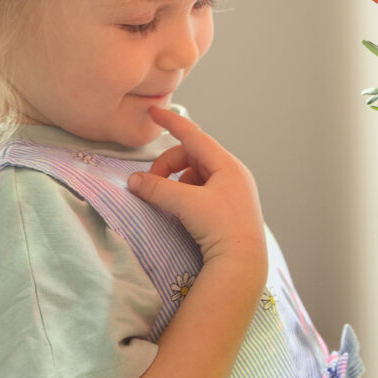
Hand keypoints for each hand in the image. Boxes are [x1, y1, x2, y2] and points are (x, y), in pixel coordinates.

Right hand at [127, 107, 266, 270]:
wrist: (243, 265)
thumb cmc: (221, 229)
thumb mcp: (187, 204)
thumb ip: (158, 188)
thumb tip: (134, 181)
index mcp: (227, 165)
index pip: (194, 135)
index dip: (172, 123)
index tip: (154, 111)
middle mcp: (233, 173)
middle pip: (192, 156)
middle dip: (168, 166)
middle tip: (151, 184)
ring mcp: (233, 190)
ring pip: (196, 174)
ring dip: (177, 181)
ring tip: (170, 201)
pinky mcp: (229, 207)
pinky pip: (202, 189)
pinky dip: (187, 194)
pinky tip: (183, 211)